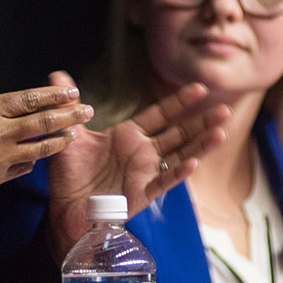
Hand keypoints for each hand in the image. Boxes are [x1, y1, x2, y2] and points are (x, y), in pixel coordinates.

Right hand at [0, 65, 93, 215]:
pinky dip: (35, 161)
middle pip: (42, 121)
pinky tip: (42, 158)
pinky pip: (25, 167)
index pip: (27, 99)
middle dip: (68, 114)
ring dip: (61, 139)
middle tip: (87, 110)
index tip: (70, 91)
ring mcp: (0, 156)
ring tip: (76, 134)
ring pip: (41, 146)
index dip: (52, 95)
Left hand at [44, 81, 229, 251]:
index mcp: (128, 136)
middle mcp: (142, 153)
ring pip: (179, 156)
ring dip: (201, 145)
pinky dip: (177, 173)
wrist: (63, 207)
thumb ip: (70, 106)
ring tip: (222, 132)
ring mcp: (144, 174)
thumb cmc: (69, 174)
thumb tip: (58, 75)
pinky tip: (194, 163)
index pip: (160, 114)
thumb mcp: (70, 134)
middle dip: (201, 122)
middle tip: (225, 109)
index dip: (180, 102)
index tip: (200, 88)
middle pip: (179, 134)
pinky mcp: (141, 194)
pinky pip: (162, 182)